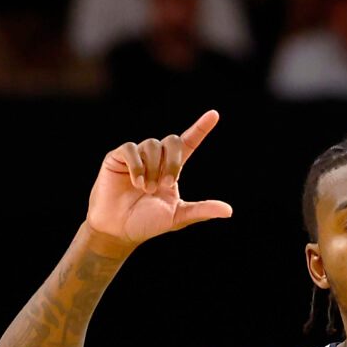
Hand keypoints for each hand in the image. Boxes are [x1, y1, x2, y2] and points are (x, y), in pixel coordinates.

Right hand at [87, 110, 232, 250]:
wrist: (118, 231)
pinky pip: (131, 149)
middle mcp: (156, 159)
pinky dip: (137, 165)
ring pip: (152, 144)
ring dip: (153, 168)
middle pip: (172, 141)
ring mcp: (137, 156)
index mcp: (172, 169)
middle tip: (165, 185)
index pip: (189, 143)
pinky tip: (136, 182)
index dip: (201, 128)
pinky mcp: (117, 157)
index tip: (214, 115)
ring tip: (146, 189)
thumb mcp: (178, 217)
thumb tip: (229, 211)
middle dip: (172, 162)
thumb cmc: (146, 223)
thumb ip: (202, 210)